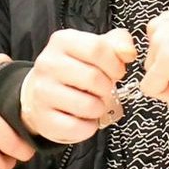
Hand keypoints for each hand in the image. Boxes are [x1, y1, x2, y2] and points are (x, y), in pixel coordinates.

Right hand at [19, 28, 132, 146]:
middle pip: (93, 77)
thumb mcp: (95, 49)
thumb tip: (129, 52)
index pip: (97, 48)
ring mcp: (43, 92)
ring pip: (88, 105)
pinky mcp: (44, 119)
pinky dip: (88, 127)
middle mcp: (48, 64)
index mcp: (62, 41)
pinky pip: (77, 127)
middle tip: (104, 90)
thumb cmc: (75, 70)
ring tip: (93, 103)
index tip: (116, 72)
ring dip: (99, 108)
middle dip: (108, 88)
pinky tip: (83, 118)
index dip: (115, 64)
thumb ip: (118, 43)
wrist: (40, 94)